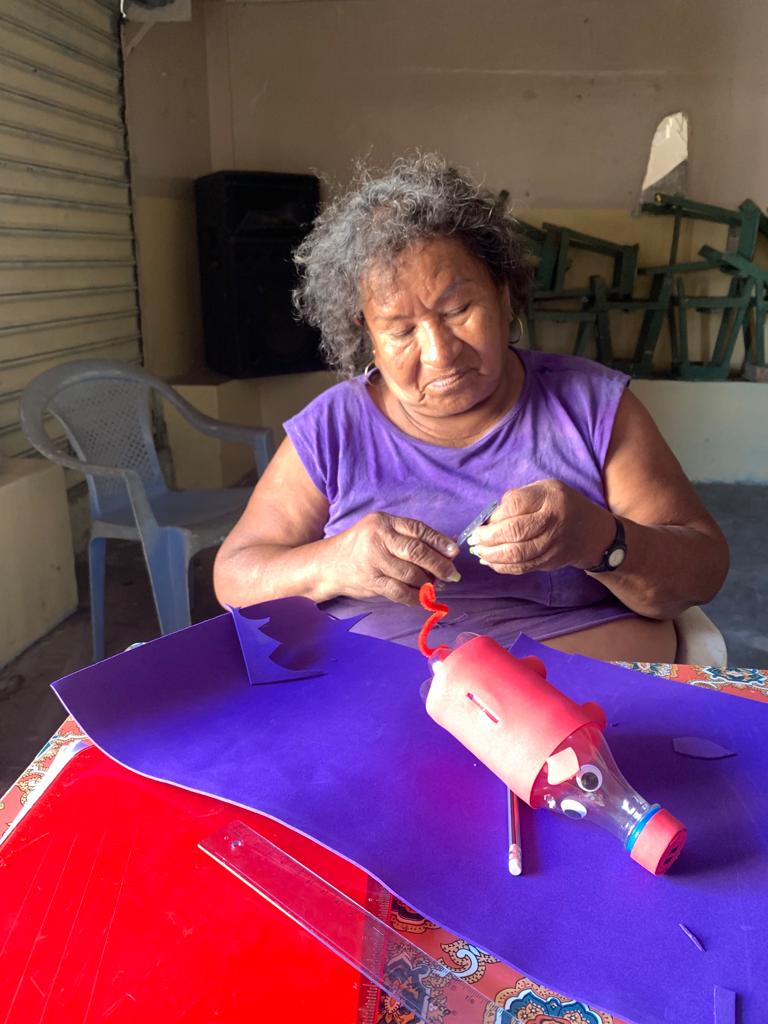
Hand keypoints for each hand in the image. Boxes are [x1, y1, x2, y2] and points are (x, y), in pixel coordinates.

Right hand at [324, 512, 459, 604]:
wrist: (329, 564)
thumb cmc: (362, 546)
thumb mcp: (382, 532)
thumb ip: (410, 537)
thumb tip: (448, 547)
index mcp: (384, 522)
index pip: (417, 529)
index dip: (439, 541)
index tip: (454, 552)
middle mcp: (378, 539)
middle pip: (416, 552)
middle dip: (439, 565)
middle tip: (452, 574)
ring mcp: (373, 561)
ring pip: (410, 574)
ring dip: (428, 582)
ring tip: (435, 585)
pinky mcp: (371, 581)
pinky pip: (400, 592)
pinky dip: (415, 597)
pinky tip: (422, 597)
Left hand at [466, 480, 614, 573]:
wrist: (593, 532)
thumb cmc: (561, 506)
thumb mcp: (545, 490)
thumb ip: (519, 499)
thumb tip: (490, 518)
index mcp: (549, 497)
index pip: (515, 504)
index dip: (495, 514)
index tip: (484, 520)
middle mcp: (553, 521)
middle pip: (514, 531)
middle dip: (488, 537)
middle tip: (473, 539)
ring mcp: (552, 544)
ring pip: (517, 554)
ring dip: (491, 554)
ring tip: (478, 550)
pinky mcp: (550, 562)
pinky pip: (522, 567)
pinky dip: (502, 566)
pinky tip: (489, 561)